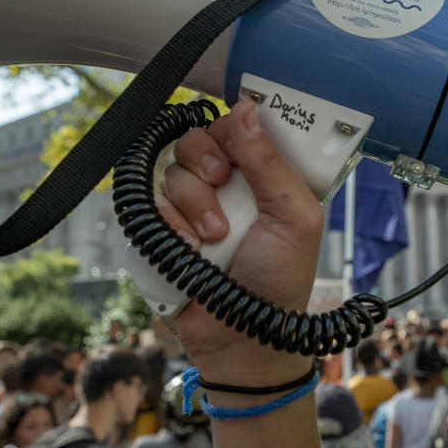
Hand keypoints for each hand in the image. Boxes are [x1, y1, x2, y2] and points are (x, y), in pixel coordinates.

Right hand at [156, 100, 323, 383]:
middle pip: (196, 138)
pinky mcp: (163, 230)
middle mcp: (224, 185)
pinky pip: (152, 204)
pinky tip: (192, 251)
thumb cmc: (280, 279)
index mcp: (261, 175)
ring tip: (215, 237)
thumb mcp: (294, 216)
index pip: (236, 127)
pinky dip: (172, 226)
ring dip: (194, 202)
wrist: (243, 338)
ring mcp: (190, 207)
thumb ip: (271, 163)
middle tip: (220, 181)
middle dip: (206, 158)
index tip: (236, 143)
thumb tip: (246, 109)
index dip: (232, 129)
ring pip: (173, 170)